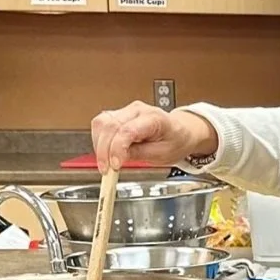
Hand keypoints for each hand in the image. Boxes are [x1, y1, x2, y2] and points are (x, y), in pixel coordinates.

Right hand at [91, 101, 217, 170]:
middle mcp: (137, 110)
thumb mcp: (163, 154)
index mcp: (154, 118)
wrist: (181, 132)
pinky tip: (105, 153)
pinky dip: (99, 140)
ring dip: (99, 145)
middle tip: (106, 169)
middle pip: (110, 125)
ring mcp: (126, 111)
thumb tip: (117, 158)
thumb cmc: (175, 141)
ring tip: (105, 163)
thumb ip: (139, 154)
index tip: (114, 166)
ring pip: (101, 123)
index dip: (116, 149)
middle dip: (103, 150)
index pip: (127, 130)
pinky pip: (101, 125)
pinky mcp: (118, 116)